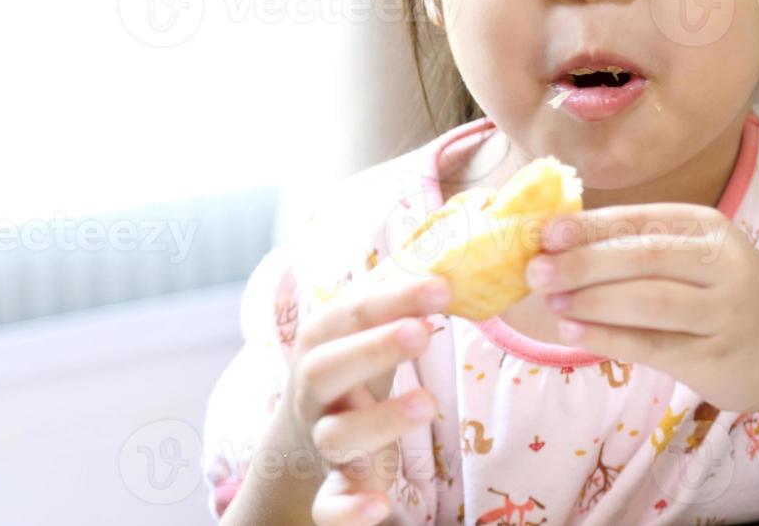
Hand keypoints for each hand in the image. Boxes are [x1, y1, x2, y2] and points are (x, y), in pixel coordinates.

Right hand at [283, 270, 450, 524]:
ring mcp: (322, 438)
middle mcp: (315, 389)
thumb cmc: (353, 364)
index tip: (442, 287)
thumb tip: (455, 257)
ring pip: (337, 435)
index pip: (352, 312)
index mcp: (323, 341)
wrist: (303, 432)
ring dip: (380, 421)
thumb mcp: (367, 326)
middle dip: (373, 349)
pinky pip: (330, 505)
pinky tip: (379, 506)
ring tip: (428, 404)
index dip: (394, 298)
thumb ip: (401, 295)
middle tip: (424, 332)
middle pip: (328, 368)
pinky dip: (349, 510)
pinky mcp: (333, 486)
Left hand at [525, 203, 758, 415]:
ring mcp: (724, 312)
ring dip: (592, 299)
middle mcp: (723, 264)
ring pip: (649, 301)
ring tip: (550, 299)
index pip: (642, 222)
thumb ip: (637, 249)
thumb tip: (555, 243)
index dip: (590, 226)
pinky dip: (608, 337)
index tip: (545, 232)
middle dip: (583, 262)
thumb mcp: (694, 259)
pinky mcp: (716, 358)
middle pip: (644, 257)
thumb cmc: (723, 297)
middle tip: (535, 268)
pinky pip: (653, 345)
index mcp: (709, 229)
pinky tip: (573, 329)